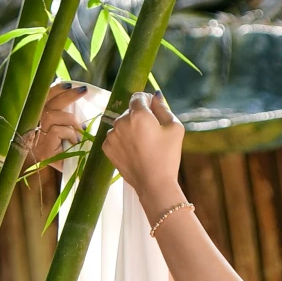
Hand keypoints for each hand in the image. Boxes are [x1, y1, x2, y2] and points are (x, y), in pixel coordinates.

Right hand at [28, 81, 92, 165]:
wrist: (81, 174)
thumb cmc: (80, 151)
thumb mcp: (75, 128)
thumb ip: (71, 113)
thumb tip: (77, 89)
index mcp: (42, 122)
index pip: (45, 99)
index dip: (56, 89)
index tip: (71, 84)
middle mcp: (37, 129)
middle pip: (47, 104)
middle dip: (66, 95)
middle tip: (83, 91)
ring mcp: (38, 140)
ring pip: (52, 116)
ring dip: (71, 120)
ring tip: (81, 130)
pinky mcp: (44, 150)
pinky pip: (56, 130)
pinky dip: (69, 133)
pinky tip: (75, 141)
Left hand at [103, 90, 183, 211]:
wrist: (154, 184)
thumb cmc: (168, 156)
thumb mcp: (175, 128)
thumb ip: (163, 108)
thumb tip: (155, 96)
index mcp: (138, 115)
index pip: (138, 96)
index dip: (147, 100)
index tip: (153, 109)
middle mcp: (121, 122)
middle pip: (130, 111)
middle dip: (139, 117)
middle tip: (151, 133)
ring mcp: (111, 135)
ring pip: (121, 124)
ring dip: (130, 129)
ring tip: (142, 145)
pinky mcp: (106, 148)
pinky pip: (115, 137)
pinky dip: (122, 140)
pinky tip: (134, 151)